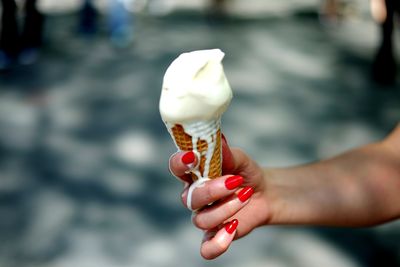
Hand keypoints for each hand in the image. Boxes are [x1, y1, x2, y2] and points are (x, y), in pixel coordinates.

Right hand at [169, 135, 270, 258]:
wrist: (264, 193)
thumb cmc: (245, 172)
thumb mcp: (239, 159)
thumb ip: (226, 152)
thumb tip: (219, 142)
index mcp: (194, 174)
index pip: (177, 167)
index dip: (180, 163)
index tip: (193, 157)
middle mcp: (194, 196)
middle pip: (189, 198)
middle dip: (211, 190)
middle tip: (233, 181)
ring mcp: (204, 216)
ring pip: (201, 220)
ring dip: (226, 208)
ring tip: (246, 195)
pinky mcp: (215, 235)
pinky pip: (207, 248)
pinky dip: (217, 243)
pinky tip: (233, 227)